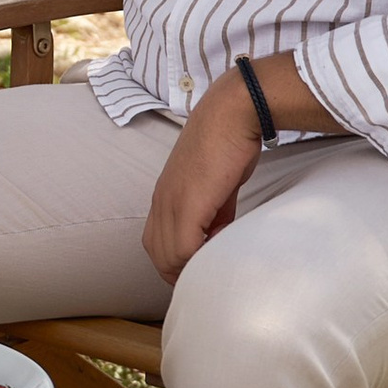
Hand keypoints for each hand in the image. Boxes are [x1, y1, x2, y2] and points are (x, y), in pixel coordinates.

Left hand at [141, 70, 265, 281]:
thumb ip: (214, 212)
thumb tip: (218, 234)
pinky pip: (185, 247)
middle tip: (208, 273)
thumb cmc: (228, 144)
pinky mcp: (189, 203)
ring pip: (168, 256)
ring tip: (215, 261)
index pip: (156, 245)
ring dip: (190, 267)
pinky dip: (200, 257)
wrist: (231, 115)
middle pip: (158, 255)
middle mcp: (161, 202)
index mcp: (164, 196)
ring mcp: (172, 203)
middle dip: (180, 272)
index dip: (175, 263)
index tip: (200, 267)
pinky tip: (220, 247)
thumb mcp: (217, 186)